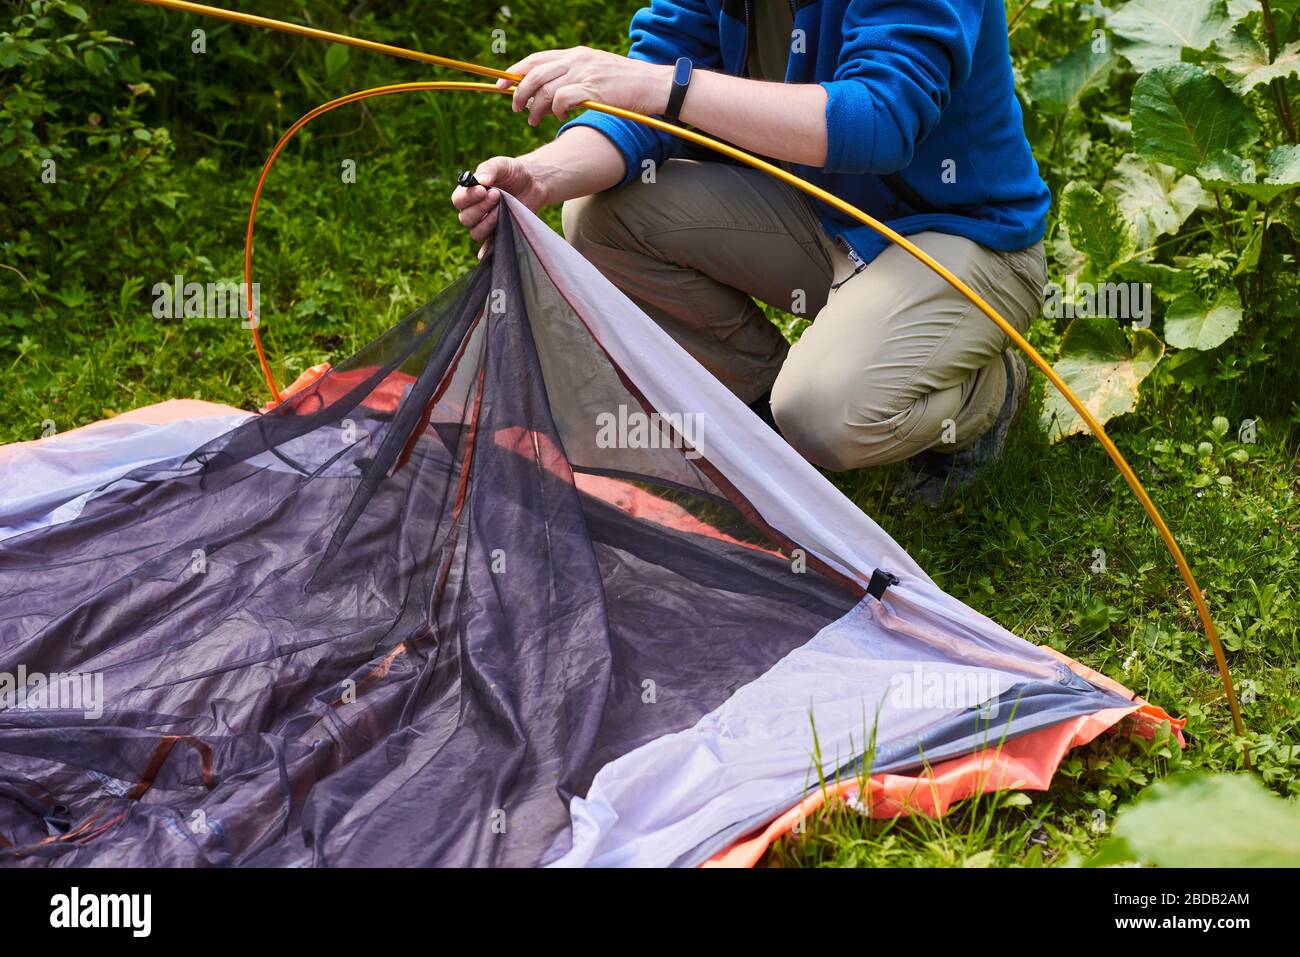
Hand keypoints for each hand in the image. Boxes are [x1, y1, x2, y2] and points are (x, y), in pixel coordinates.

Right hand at [450, 156, 546, 257]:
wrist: (533, 184)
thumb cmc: (513, 173)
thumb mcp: (503, 165)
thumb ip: (490, 168)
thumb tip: (480, 179)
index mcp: (470, 194)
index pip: (458, 200)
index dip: (468, 197)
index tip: (483, 190)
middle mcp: (474, 211)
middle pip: (465, 218)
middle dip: (481, 208)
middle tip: (497, 195)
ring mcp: (485, 224)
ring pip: (476, 232)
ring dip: (488, 222)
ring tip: (502, 209)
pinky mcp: (498, 234)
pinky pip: (488, 247)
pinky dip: (486, 251)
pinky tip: (487, 252)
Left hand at [498, 47, 671, 125]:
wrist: (654, 85)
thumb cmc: (627, 85)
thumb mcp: (597, 72)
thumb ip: (574, 77)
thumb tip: (549, 92)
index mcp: (576, 54)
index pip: (536, 60)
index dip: (514, 72)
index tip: (501, 85)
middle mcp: (576, 60)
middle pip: (534, 74)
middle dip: (518, 93)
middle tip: (515, 108)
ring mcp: (584, 74)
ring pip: (544, 89)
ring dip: (534, 108)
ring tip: (534, 120)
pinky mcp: (592, 90)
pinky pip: (561, 100)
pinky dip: (554, 111)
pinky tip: (559, 118)